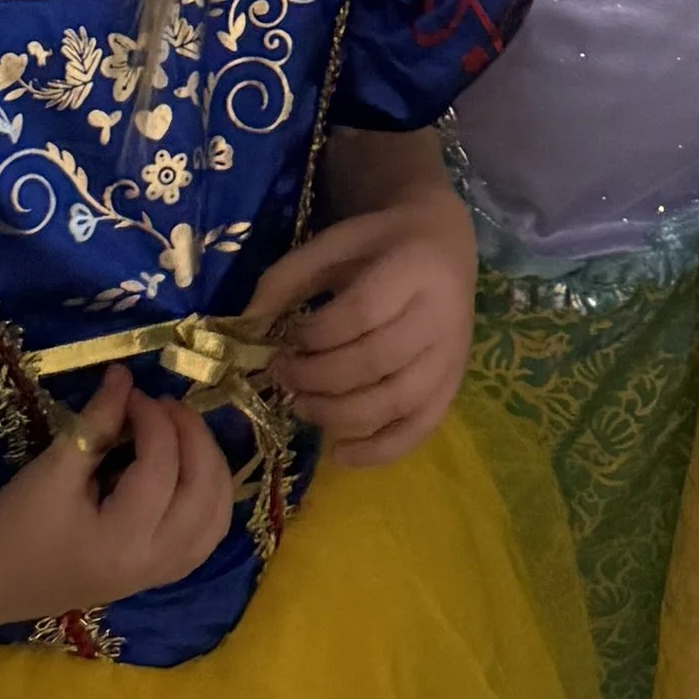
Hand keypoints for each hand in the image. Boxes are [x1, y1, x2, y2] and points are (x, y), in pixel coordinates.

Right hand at [0, 369, 235, 628]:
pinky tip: (189, 470)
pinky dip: (209, 498)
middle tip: (167, 405)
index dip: (154, 420)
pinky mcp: (157, 575)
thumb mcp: (53, 469)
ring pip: (216, 519)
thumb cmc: (12, 525)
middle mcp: (152, 564)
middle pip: (205, 492)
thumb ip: (97, 422)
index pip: (161, 468)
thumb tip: (126, 376)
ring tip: (184, 433)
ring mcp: (159, 575)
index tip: (132, 394)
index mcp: (122, 541)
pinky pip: (206, 537)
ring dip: (211, 468)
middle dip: (195, 438)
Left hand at [243, 185, 476, 468]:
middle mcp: (442, 315)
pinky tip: (341, 454)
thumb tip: (244, 326)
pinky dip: (380, 451)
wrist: (445, 244)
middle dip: (318, 377)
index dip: (316, 335)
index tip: (284, 339)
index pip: (362, 312)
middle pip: (376, 361)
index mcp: (414, 268)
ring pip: (396, 401)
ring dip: (339, 414)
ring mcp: (452, 356)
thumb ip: (287, 278)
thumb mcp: (333, 244)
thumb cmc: (380, 245)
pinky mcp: (454, 386)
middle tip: (282, 375)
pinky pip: (420, 428)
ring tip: (301, 407)